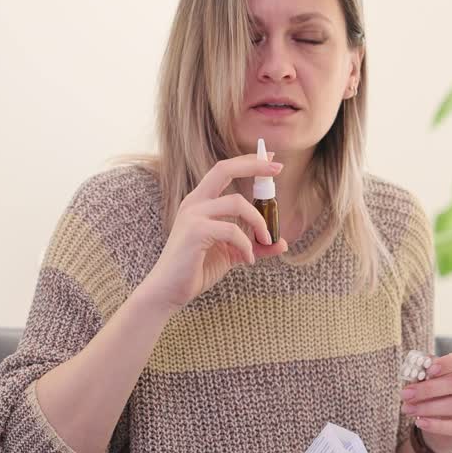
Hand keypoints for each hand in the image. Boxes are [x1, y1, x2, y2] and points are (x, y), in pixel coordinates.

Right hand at [138, 153, 288, 311]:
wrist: (169, 292)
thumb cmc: (196, 270)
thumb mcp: (231, 254)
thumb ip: (254, 245)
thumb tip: (282, 243)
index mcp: (200, 202)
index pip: (224, 171)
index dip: (248, 162)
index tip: (272, 159)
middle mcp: (194, 203)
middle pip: (224, 169)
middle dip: (254, 166)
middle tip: (279, 169)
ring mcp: (192, 215)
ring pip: (237, 203)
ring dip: (259, 222)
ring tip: (266, 242)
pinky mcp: (195, 232)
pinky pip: (233, 230)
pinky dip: (247, 245)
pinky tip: (248, 260)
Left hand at [400, 345, 451, 452]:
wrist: (446, 421)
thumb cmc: (438, 392)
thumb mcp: (431, 379)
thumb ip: (425, 372)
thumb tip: (416, 368)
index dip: (450, 362)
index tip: (428, 370)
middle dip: (428, 389)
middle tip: (406, 394)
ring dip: (429, 408)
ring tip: (408, 409)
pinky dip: (437, 425)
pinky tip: (420, 422)